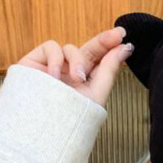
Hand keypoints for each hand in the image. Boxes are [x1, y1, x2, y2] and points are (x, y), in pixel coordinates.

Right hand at [16, 26, 133, 107]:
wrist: (42, 127)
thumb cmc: (71, 116)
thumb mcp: (97, 93)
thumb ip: (110, 69)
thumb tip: (125, 47)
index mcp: (86, 82)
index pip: (100, 61)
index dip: (111, 47)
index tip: (124, 38)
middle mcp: (70, 72)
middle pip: (89, 50)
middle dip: (104, 41)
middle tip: (117, 35)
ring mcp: (54, 66)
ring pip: (71, 48)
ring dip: (78, 61)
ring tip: (78, 78)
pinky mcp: (36, 61)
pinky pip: (51, 47)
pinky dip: (56, 59)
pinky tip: (55, 76)